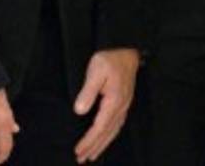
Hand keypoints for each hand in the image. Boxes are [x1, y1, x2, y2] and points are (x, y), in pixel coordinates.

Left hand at [72, 48, 139, 162]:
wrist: (127, 50)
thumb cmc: (110, 59)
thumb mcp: (96, 70)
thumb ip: (88, 91)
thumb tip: (79, 110)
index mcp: (114, 101)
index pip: (99, 127)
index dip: (88, 141)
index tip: (77, 151)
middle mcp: (121, 106)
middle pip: (107, 133)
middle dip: (94, 147)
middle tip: (81, 159)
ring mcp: (125, 105)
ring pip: (114, 130)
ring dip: (103, 144)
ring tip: (92, 155)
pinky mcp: (124, 102)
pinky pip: (118, 124)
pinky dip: (110, 135)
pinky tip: (106, 138)